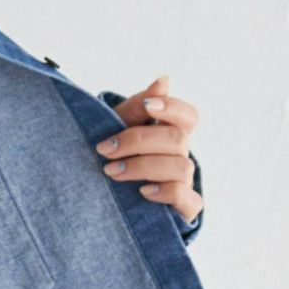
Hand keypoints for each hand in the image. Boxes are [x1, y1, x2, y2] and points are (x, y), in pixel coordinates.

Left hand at [94, 74, 202, 227]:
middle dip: (138, 141)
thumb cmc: (114, 160)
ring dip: (143, 166)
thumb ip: (138, 107)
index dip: (172, 108)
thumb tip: (164, 80)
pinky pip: (186, 198)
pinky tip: (141, 191)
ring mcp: (183, 182)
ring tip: (111, 172)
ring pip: (181, 166)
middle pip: (177, 139)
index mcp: (169, 134)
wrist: (100, 204)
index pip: (188, 116)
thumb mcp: (118, 130)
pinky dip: (164, 191)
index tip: (147, 107)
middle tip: (104, 150)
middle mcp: (180, 156)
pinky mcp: (183, 208)